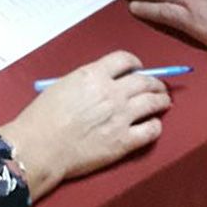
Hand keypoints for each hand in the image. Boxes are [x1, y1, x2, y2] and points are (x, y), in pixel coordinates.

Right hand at [0, 51, 169, 200]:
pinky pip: (151, 130)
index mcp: (94, 74)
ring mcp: (121, 117)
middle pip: (144, 81)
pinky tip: (154, 125)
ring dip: (162, 100)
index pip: (125, 60)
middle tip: (159, 86)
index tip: (138, 68)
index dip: (135, 63)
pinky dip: (156, 125)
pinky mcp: (124, 142)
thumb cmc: (44, 116)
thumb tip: (102, 82)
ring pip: (153, 102)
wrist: (41, 146)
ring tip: (165, 101)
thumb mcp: (63, 85)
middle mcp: (112, 92)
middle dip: (155, 82)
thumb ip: (87, 81)